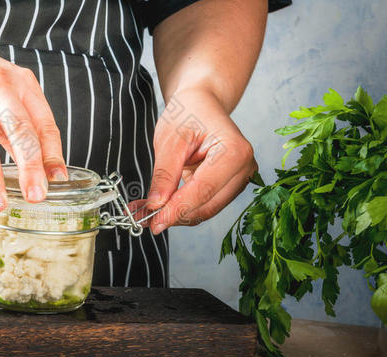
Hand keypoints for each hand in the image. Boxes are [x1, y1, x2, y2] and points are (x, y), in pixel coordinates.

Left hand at [131, 87, 256, 233]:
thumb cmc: (189, 113)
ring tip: (144, 211)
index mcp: (234, 152)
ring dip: (175, 214)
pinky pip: (203, 205)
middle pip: (206, 206)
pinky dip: (180, 208)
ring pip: (204, 210)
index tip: (153, 222)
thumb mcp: (170, 140)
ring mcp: (240, 181)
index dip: (176, 209)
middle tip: (141, 218)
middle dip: (173, 215)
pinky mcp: (229, 188)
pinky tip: (159, 206)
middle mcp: (244, 169)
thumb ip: (164, 175)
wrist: (201, 104)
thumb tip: (156, 205)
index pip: (203, 190)